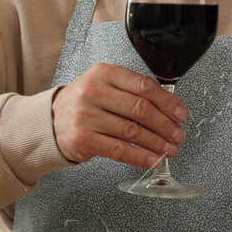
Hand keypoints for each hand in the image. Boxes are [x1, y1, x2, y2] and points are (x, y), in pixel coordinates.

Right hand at [51, 63, 187, 169]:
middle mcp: (93, 91)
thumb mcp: (104, 85)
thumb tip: (169, 108)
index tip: (181, 114)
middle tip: (178, 134)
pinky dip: (140, 156)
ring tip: (170, 148)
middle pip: (141, 109)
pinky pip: (119, 150)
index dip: (168, 102)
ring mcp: (86, 116)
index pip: (144, 86)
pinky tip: (152, 158)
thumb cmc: (84, 103)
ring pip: (133, 131)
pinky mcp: (83, 139)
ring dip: (157, 143)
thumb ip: (132, 90)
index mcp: (104, 73)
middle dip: (166, 125)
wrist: (50, 121)